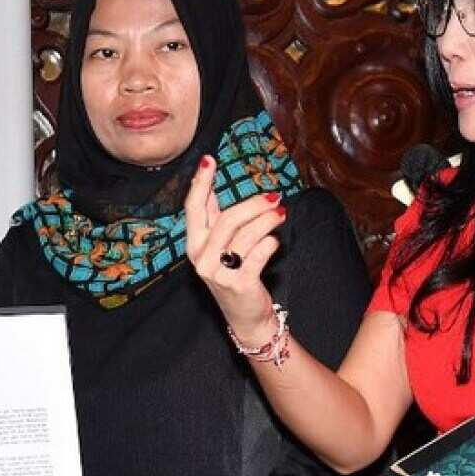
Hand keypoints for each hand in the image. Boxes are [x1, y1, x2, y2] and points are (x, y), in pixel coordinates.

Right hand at [183, 156, 286, 341]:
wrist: (245, 316)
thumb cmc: (234, 275)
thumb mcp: (218, 247)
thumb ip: (214, 219)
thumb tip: (209, 186)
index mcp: (195, 244)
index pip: (194, 208)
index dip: (201, 182)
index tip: (209, 159)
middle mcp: (201, 257)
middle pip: (227, 219)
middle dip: (253, 204)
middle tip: (274, 196)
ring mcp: (218, 272)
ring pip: (246, 234)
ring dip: (267, 220)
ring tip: (280, 214)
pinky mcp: (238, 283)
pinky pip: (259, 253)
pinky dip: (270, 243)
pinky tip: (275, 242)